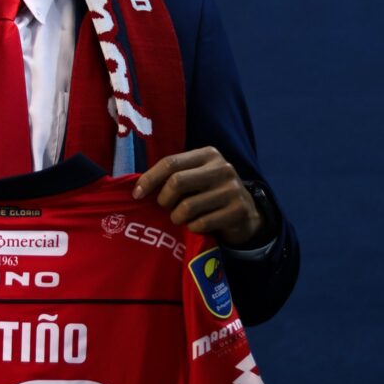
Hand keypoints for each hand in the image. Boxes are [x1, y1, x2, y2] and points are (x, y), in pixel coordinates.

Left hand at [132, 147, 267, 247]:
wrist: (246, 213)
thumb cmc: (209, 194)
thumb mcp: (195, 177)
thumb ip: (173, 176)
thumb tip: (138, 187)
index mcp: (208, 155)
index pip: (170, 162)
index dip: (149, 179)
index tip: (137, 194)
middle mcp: (222, 168)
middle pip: (177, 182)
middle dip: (163, 199)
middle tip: (164, 208)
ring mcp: (232, 190)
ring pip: (187, 206)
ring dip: (176, 217)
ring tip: (179, 218)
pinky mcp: (238, 211)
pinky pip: (201, 223)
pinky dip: (192, 228)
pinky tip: (195, 226)